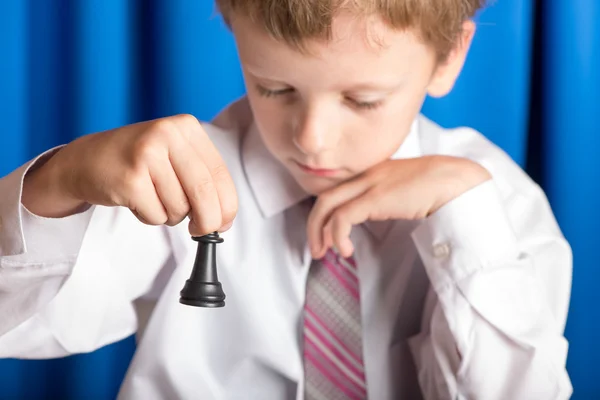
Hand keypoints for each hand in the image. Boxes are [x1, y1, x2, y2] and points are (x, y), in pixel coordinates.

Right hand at [22, 114, 237, 235]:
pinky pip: (156, 216)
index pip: (219, 174)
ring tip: (153, 198)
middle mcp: (167, 134)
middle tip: (201, 231)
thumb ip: (202, 180)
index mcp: (186, 127)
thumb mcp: (175, 156)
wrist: (85, 160)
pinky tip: (137, 200)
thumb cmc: (138, 162)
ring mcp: (146, 154)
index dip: (227, 205)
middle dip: (208, 220)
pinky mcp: (130, 178)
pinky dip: (150, 217)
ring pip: (180, 207)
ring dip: (170, 215)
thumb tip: (224, 219)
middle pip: (204, 192)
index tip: (224, 222)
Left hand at [307, 156, 491, 257]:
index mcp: (373, 173)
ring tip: (325, 253)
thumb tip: (381, 216)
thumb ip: (389, 199)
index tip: (325, 237)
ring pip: (327, 205)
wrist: (457, 181)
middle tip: (317, 249)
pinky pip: (343, 217)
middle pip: (325, 198)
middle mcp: (367, 175)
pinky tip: (346, 250)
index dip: (325, 215)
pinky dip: (337, 235)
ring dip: (320, 232)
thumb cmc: (440, 188)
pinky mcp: (376, 198)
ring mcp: (370, 184)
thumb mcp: (406, 191)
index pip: (337, 191)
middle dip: (314, 226)